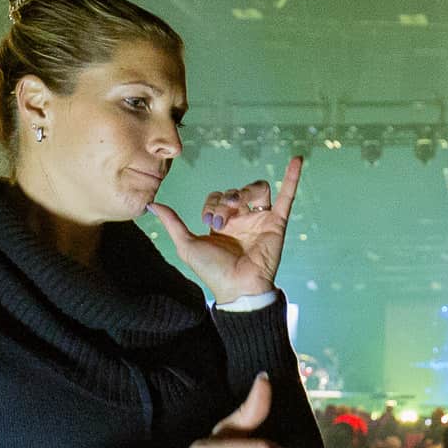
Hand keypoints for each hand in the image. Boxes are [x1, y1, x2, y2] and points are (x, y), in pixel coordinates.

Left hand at [148, 156, 302, 304]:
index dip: (212, 204)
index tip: (208, 223)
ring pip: (256, 189)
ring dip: (243, 192)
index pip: (218, 197)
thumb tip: (151, 204)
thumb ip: (172, 223)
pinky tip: (297, 160)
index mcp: (225, 224)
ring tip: (237, 206)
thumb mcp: (187, 245)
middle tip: (220, 220)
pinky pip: (287, 197)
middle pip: (235, 191)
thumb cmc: (213, 271)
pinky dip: (292, 178)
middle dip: (224, 200)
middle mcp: (244, 220)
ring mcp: (261, 220)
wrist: (237, 287)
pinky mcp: (277, 224)